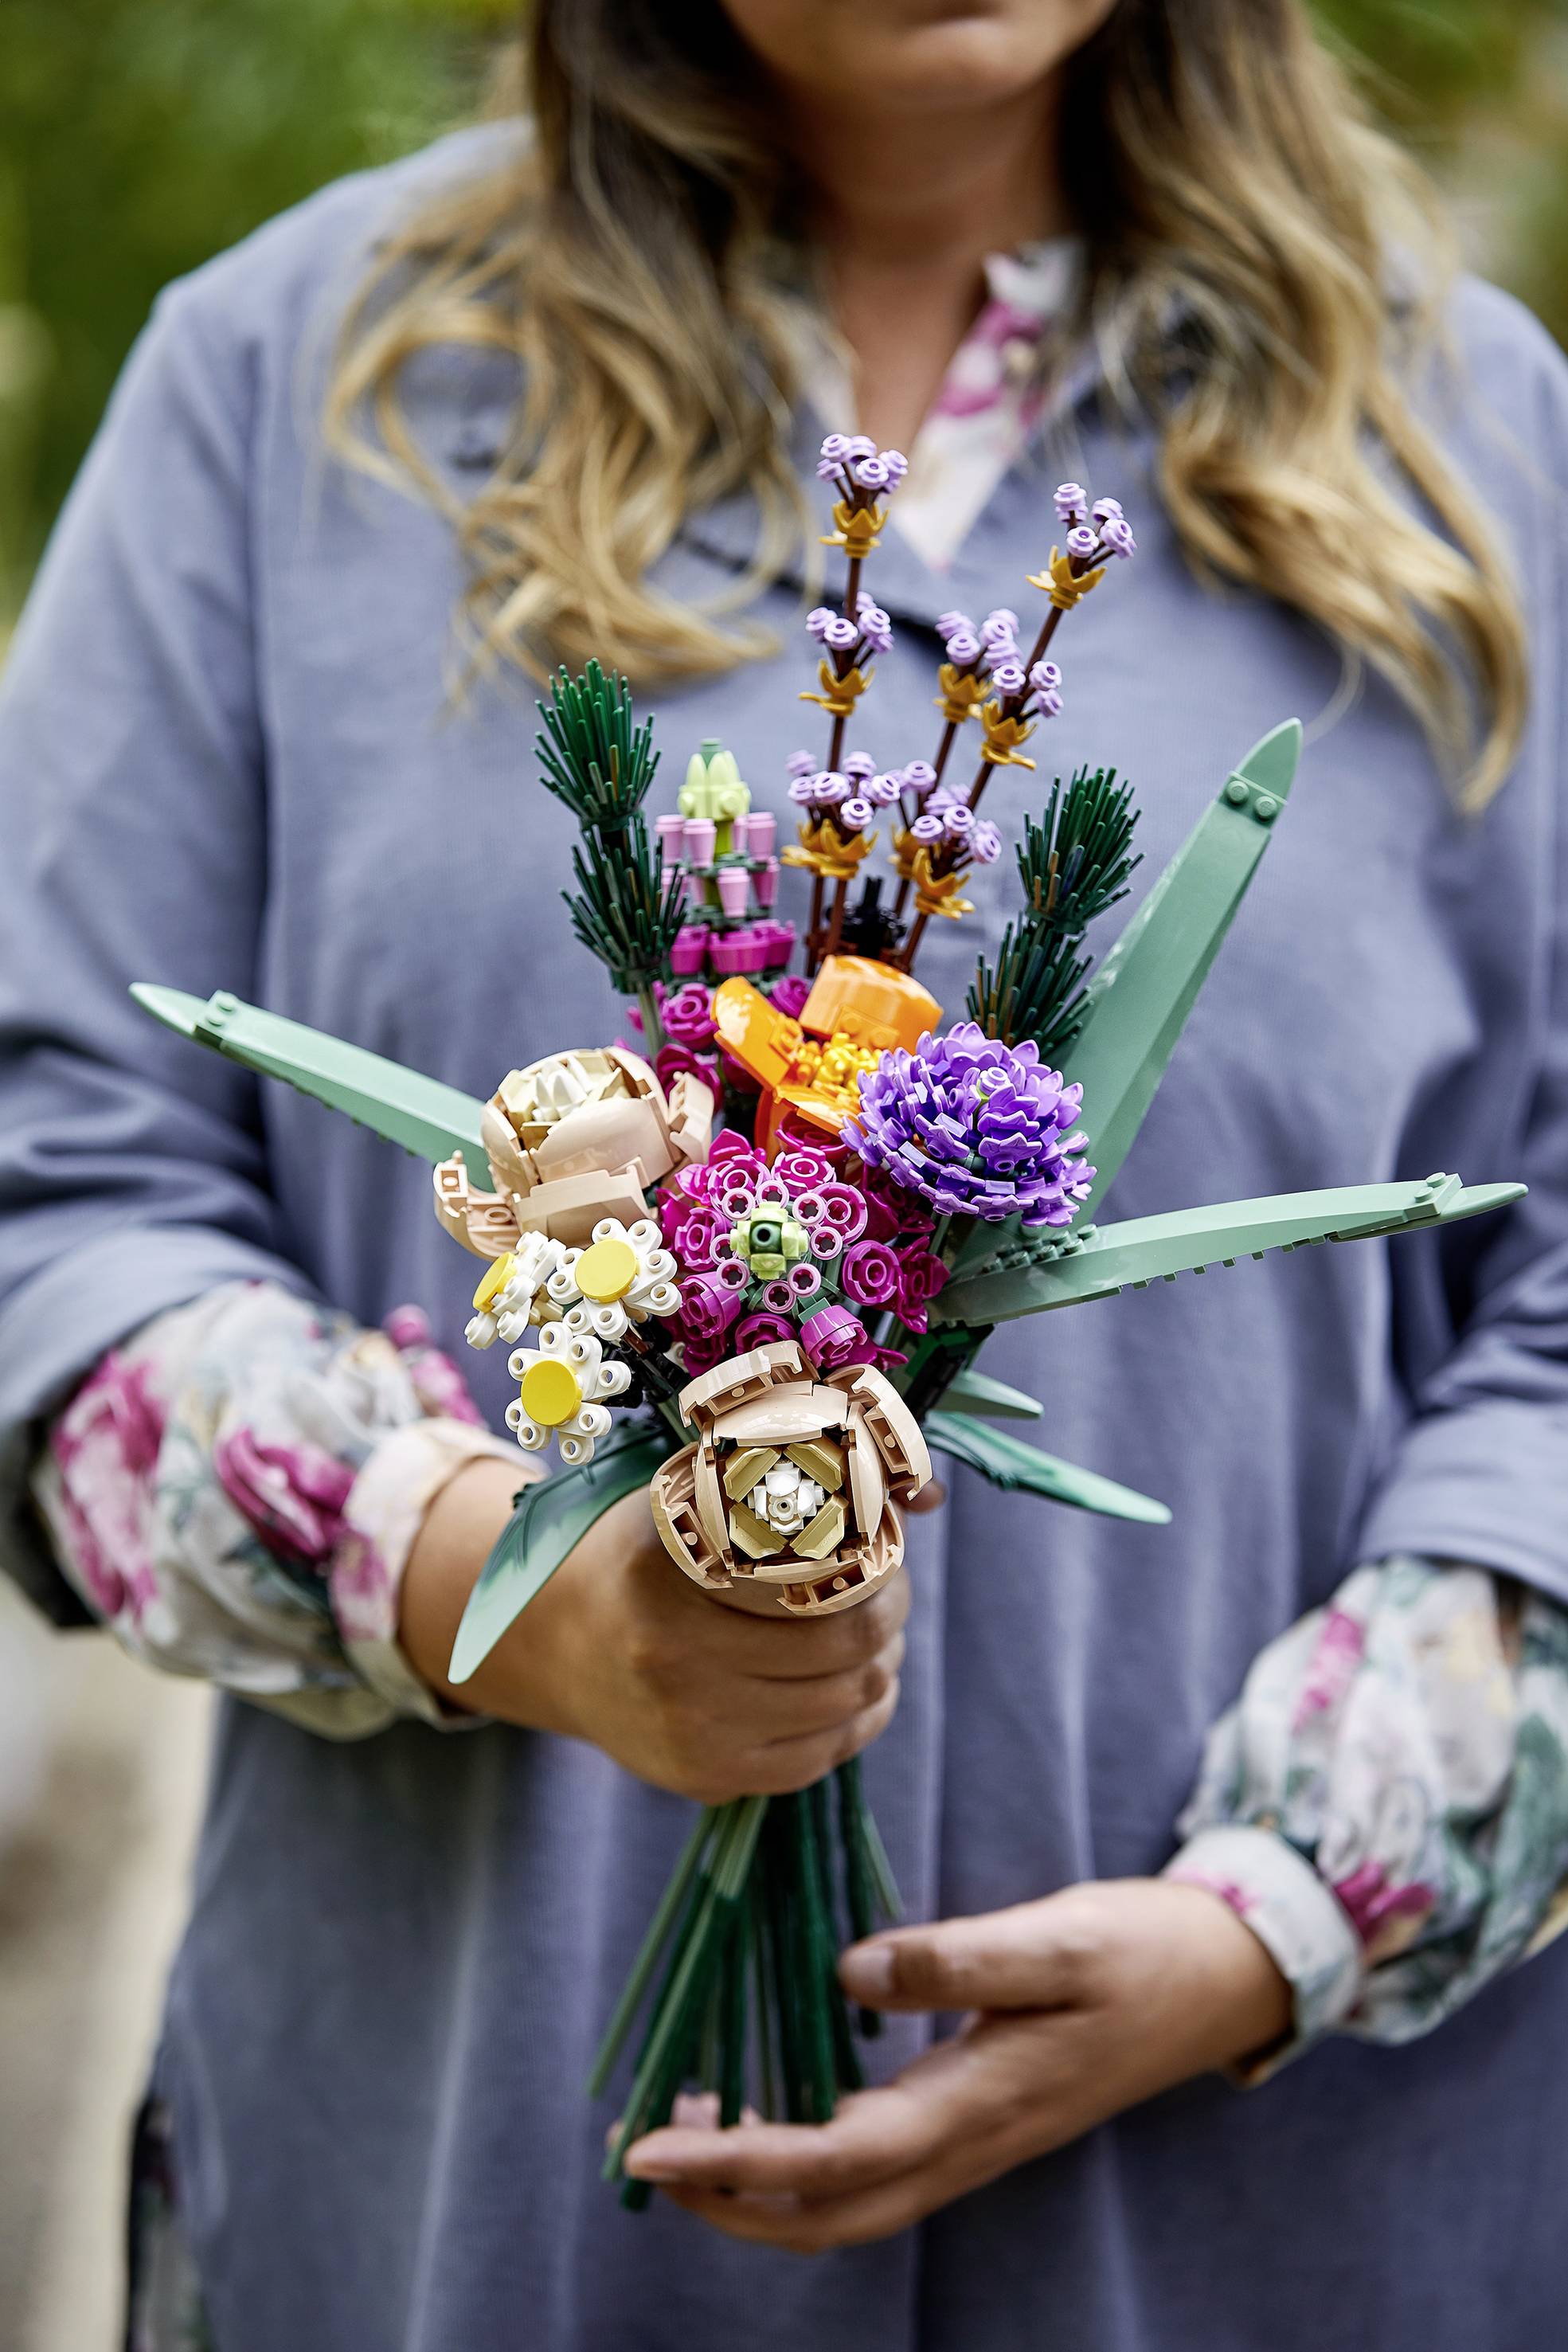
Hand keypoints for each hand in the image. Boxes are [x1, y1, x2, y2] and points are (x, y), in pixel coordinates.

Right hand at [401, 1458, 939, 1802]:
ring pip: (844, 1712)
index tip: (888, 1549)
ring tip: (875, 1637)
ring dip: (880, 1670)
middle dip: (891, 1619)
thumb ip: (788, 1483)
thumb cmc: (642, 1554)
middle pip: (848, 1657)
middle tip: (891, 1590)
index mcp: (670, 1583)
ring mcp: (690, 1736)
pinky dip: (853, 1723)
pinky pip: (816, 1761)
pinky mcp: (704, 1781)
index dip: (883, 1571)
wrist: (558, 1642)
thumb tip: (924, 1493)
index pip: (830, 1595)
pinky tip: (854, 1690)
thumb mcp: (690, 1500)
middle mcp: (675, 1667)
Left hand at [622, 1877, 1292, 2248]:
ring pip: (849, 2203)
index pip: (835, 2159)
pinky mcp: (978, 2120)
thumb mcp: (1059, 1937)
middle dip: (726, 2200)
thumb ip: (959, 1958)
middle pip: (829, 2216)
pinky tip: (767, 2098)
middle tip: (638, 2152)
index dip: (736, 2161)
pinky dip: (803, 2155)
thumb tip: (847, 1974)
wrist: (1222, 1980)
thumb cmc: (1140, 1950)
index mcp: (980, 2103)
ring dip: (758, 2188)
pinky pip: (874, 2166)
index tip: (648, 2145)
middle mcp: (970, 2143)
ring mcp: (976, 2141)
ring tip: (681, 2128)